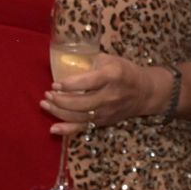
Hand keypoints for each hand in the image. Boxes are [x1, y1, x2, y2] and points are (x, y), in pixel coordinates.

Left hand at [39, 53, 164, 134]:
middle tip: (47, 94)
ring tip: (45, 104)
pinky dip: (67, 130)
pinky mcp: (104, 122)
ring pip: (79, 116)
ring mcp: (107, 112)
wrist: (145, 93)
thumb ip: (90, 62)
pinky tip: (53, 129)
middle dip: (60, 100)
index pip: (88, 82)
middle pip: (81, 103)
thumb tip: (66, 63)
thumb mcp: (110, 59)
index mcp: (112, 76)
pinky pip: (83, 128)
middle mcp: (110, 96)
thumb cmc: (125, 72)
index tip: (55, 84)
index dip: (69, 84)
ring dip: (59, 112)